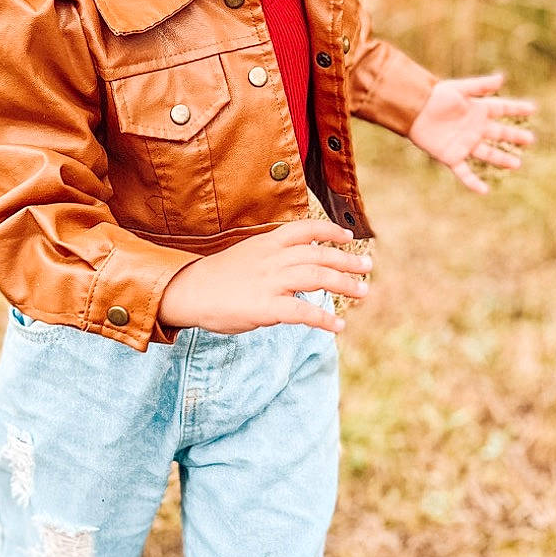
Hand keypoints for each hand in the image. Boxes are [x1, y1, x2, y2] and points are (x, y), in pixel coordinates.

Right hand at [157, 219, 370, 335]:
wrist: (187, 291)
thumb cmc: (217, 277)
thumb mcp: (247, 255)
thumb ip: (272, 257)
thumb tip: (296, 265)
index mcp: (267, 243)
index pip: (305, 229)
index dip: (330, 232)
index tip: (348, 237)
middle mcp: (273, 259)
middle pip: (319, 255)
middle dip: (347, 261)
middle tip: (368, 267)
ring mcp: (270, 282)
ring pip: (317, 277)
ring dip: (344, 284)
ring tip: (363, 292)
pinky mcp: (265, 307)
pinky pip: (301, 312)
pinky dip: (323, 319)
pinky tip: (338, 327)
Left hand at [409, 72, 535, 195]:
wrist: (413, 110)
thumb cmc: (435, 96)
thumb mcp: (459, 89)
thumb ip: (480, 86)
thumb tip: (502, 78)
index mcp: (477, 110)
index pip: (501, 109)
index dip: (516, 108)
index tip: (532, 108)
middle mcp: (474, 128)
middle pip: (498, 133)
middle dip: (514, 137)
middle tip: (530, 140)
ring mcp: (464, 143)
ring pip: (487, 153)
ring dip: (502, 159)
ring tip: (517, 164)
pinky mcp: (451, 156)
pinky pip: (464, 172)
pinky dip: (473, 182)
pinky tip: (484, 191)